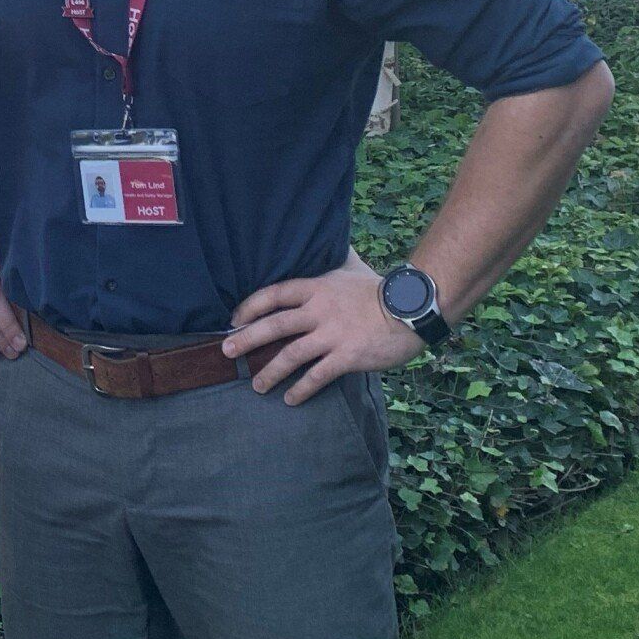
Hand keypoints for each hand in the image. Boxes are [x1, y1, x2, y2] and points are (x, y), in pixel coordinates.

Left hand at [222, 249, 423, 403]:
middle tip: (226, 351)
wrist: (412, 309)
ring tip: (256, 385)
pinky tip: (290, 398)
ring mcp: (333, 334)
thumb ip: (332, 263)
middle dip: (247, 339)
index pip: (274, 294)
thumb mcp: (350, 269)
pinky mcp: (347, 356)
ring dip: (270, 371)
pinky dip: (301, 389)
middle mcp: (319, 310)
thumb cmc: (379, 290)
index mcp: (316, 287)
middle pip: (274, 325)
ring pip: (291, 354)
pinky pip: (317, 376)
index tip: (234, 319)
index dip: (250, 307)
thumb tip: (325, 240)